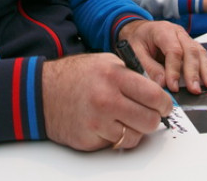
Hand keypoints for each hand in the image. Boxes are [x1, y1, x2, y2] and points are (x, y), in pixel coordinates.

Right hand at [41, 53, 172, 150]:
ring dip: (135, 130)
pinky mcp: (90, 139)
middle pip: (150, 120)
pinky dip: (117, 137)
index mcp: (114, 76)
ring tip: (125, 119)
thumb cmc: (74, 76)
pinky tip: (108, 125)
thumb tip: (157, 90)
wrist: (41, 92)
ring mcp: (98, 122)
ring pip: (136, 136)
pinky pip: (116, 144)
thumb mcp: (104, 62)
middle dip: (153, 119)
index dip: (165, 103)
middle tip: (148, 114)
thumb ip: (131, 75)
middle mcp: (107, 99)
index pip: (155, 95)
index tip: (164, 105)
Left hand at [117, 20, 206, 93]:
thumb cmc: (137, 39)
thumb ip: (148, 66)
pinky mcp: (190, 46)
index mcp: (163, 31)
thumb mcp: (135, 51)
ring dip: (205, 71)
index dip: (174, 70)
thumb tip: (162, 83)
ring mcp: (186, 38)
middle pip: (190, 51)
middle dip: (194, 72)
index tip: (173, 86)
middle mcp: (178, 33)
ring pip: (199, 53)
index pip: (173, 50)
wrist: (140, 30)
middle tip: (194, 90)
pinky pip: (202, 56)